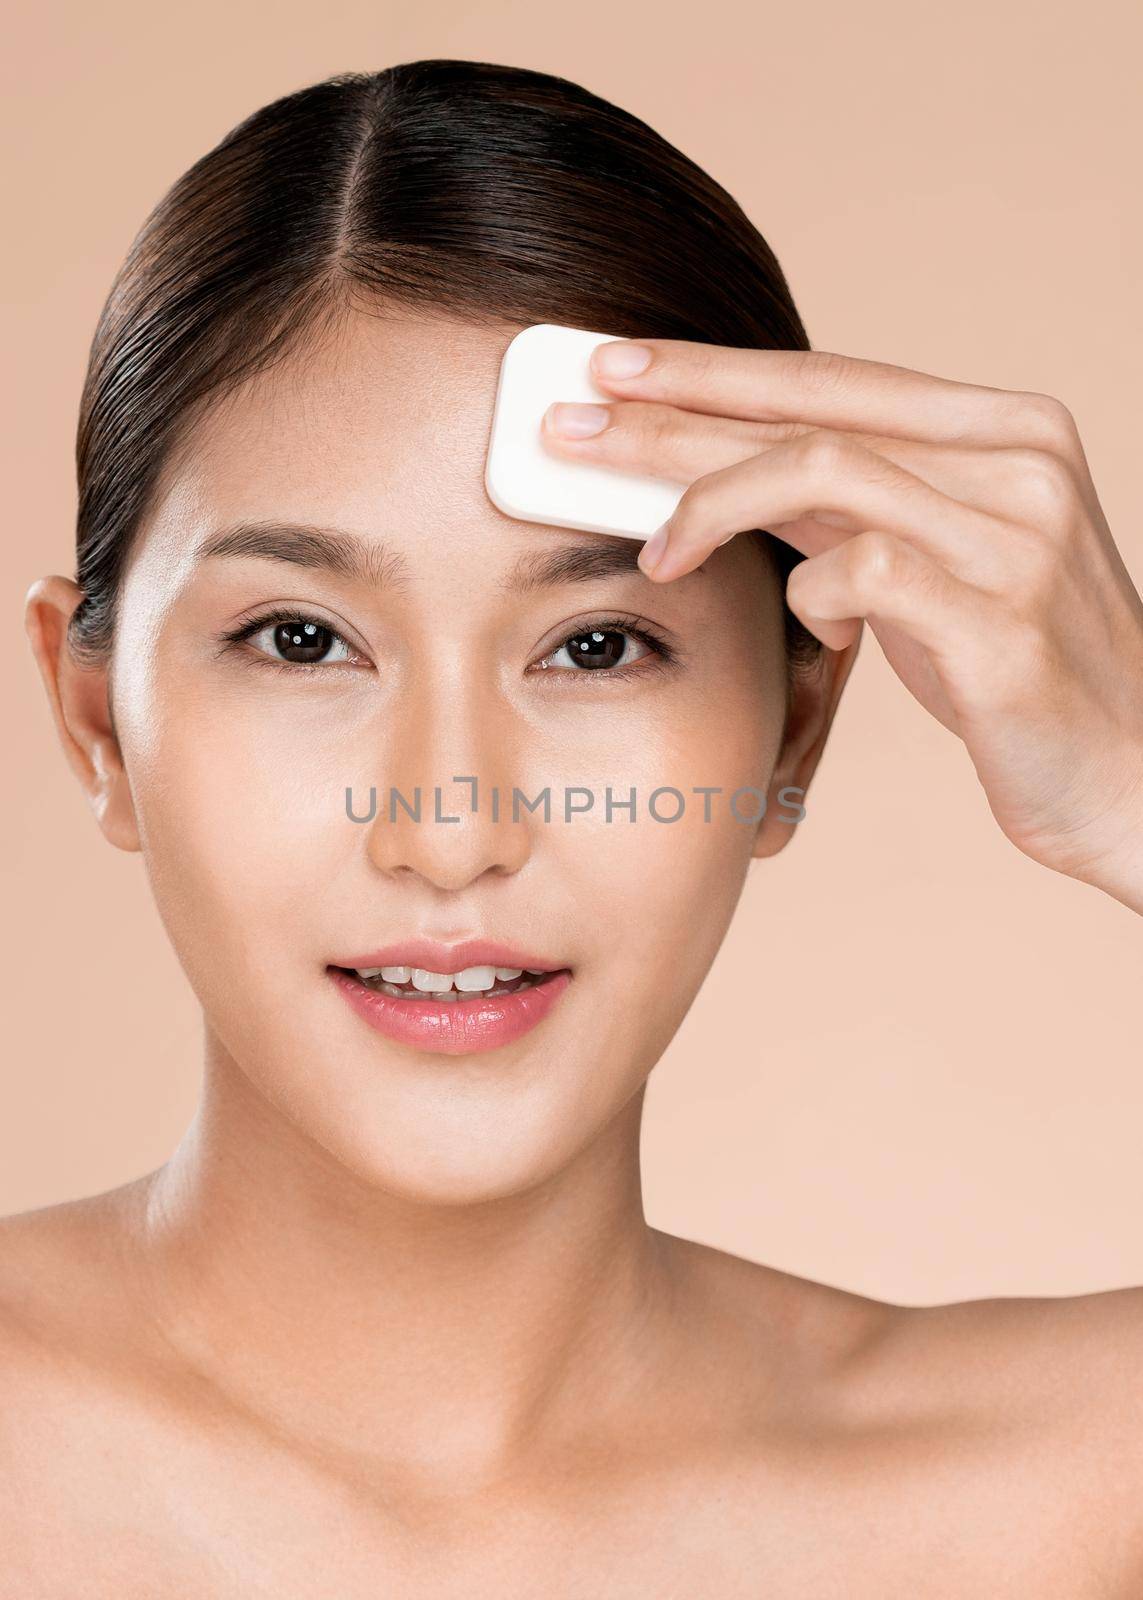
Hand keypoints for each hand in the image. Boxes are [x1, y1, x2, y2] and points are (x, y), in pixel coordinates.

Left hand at [541, 341, 1142, 914]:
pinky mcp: (1004, 622)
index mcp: (1002, 431)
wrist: (1137, 775)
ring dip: (713, 502)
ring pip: (825, 468)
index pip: (831, 377)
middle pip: (812, 406)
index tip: (613, 367)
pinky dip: (811, 597)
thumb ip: (847, 513)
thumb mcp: (931, 569)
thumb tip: (722, 472)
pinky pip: (863, 575)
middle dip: (676, 412)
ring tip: (655, 552)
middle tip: (569, 426)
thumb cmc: (1019, 673)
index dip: (713, 371)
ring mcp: (1017, 535)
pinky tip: (812, 628)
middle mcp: (1017, 461)